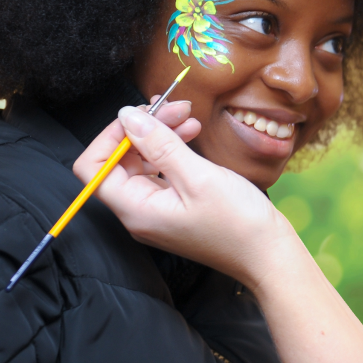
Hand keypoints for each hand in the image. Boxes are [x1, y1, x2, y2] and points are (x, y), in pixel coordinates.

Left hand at [72, 102, 302, 286]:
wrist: (268, 254)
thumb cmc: (237, 223)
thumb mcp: (198, 176)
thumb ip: (160, 144)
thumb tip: (128, 116)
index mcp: (135, 209)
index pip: (94, 167)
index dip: (110, 136)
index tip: (141, 115)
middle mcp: (139, 212)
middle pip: (120, 161)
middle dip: (142, 129)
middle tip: (175, 107)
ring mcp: (157, 210)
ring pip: (143, 163)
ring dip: (160, 135)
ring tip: (188, 116)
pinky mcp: (175, 207)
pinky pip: (162, 173)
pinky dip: (173, 150)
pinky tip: (192, 135)